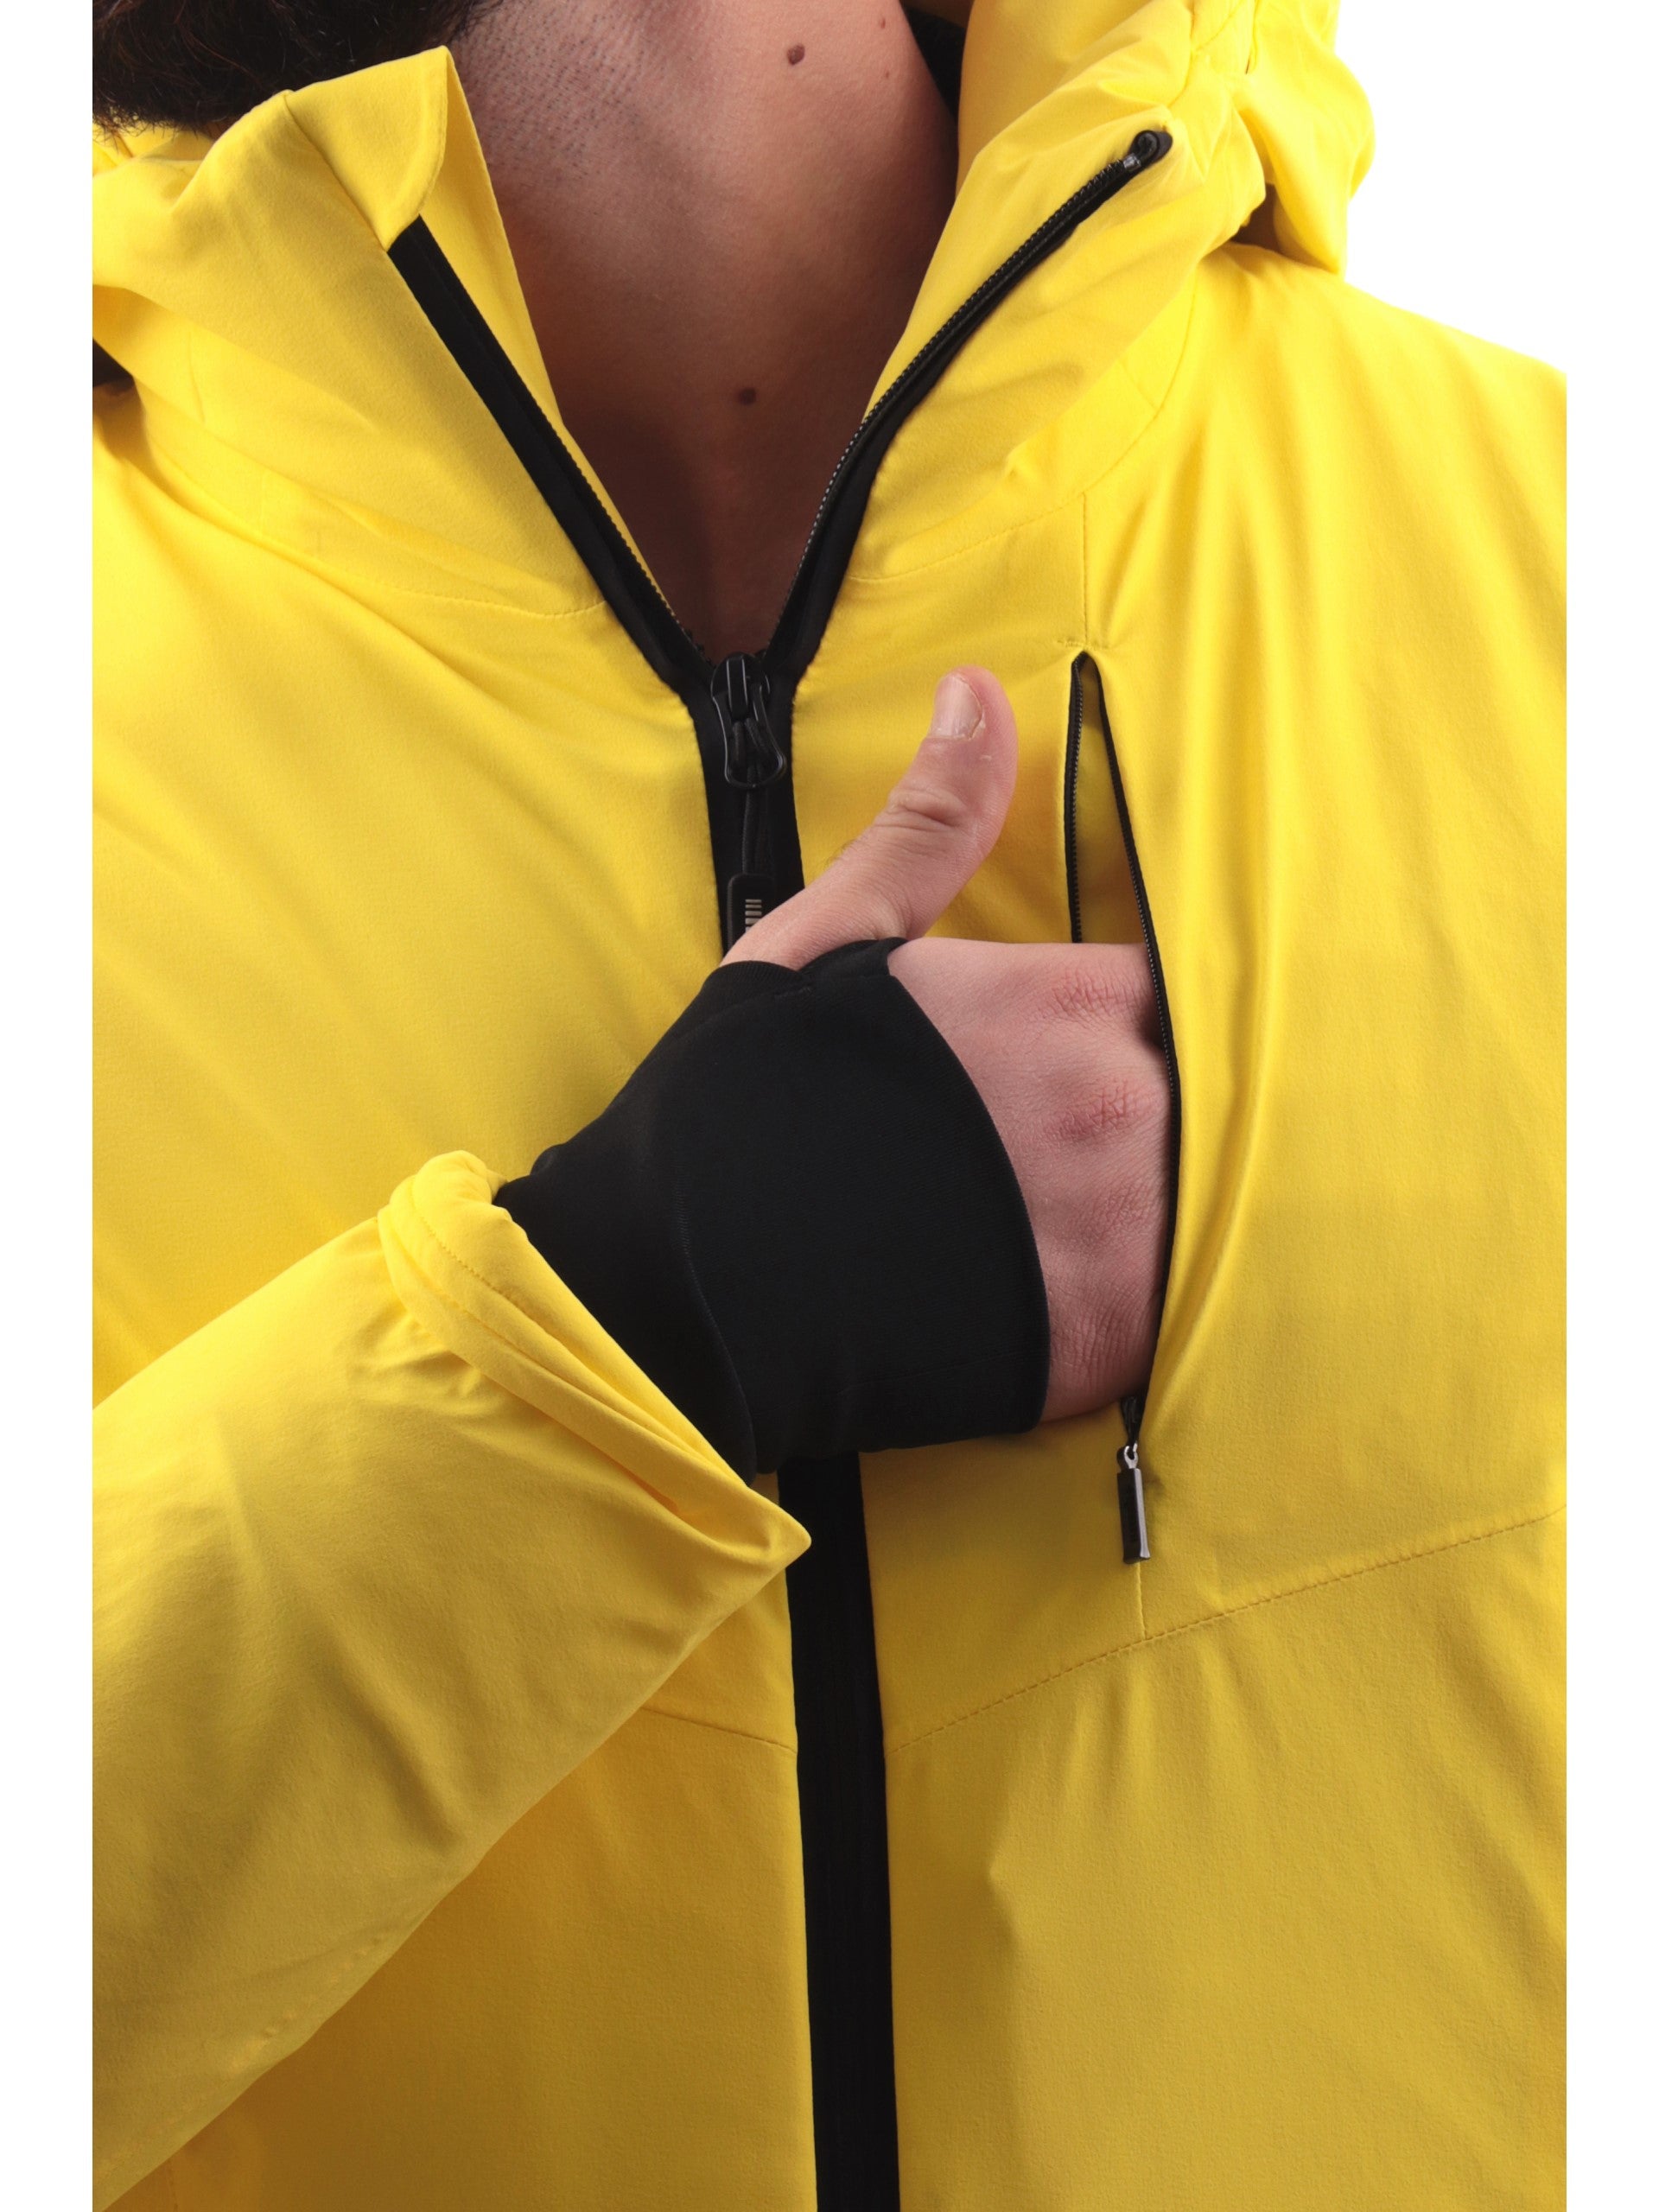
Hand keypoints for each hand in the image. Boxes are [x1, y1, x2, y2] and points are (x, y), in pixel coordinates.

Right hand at [725, 666, 1170, 1420]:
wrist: (683, 1290)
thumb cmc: (748, 1109)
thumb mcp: (828, 943)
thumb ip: (929, 827)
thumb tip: (978, 691)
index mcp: (1069, 1001)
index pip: (1192, 980)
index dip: (1160, 1010)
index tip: (1123, 1038)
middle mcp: (1122, 1106)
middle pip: (1225, 1089)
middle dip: (1180, 1104)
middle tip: (1106, 1140)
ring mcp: (1127, 1228)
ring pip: (1228, 1197)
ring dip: (1184, 1196)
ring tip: (1105, 1215)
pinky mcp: (1112, 1340)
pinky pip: (1191, 1307)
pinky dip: (1164, 1294)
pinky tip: (1097, 1291)